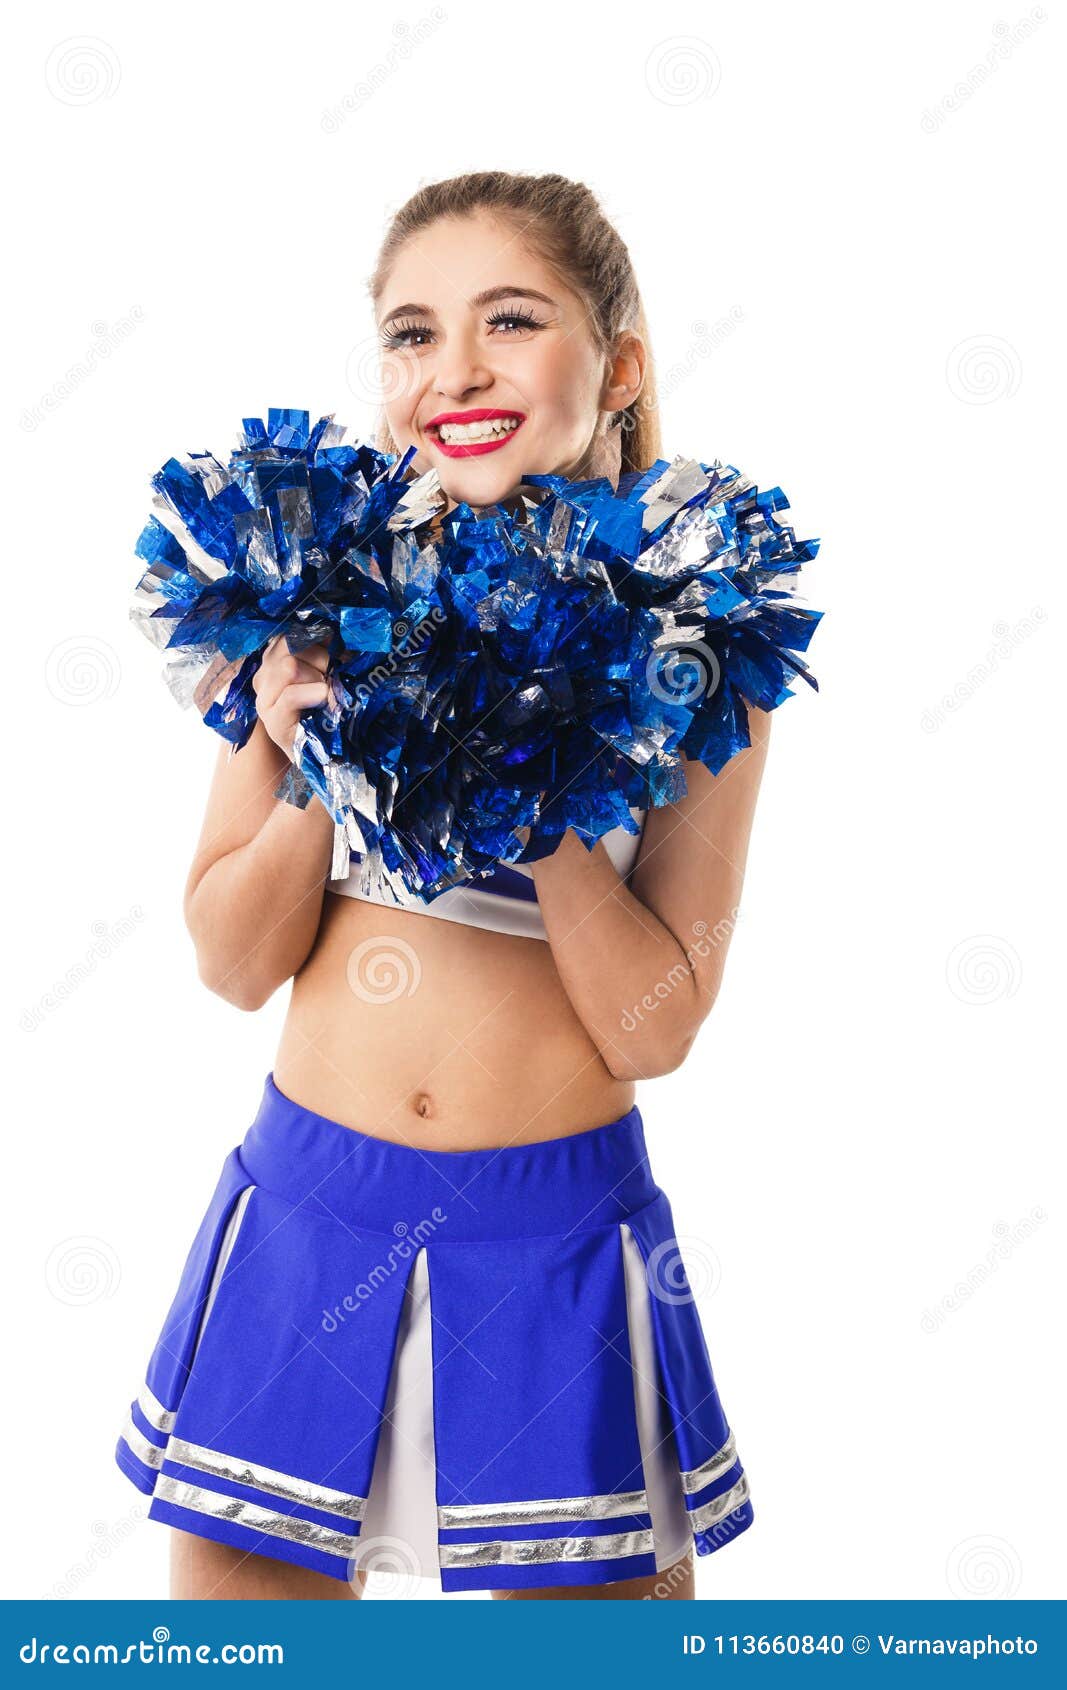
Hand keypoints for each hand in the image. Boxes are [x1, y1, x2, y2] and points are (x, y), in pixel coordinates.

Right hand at [253, 634, 330, 760]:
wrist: (324, 754)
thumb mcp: (326, 672)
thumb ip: (324, 651)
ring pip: (289, 666)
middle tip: (330, 679)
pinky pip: (290, 695)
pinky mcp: (273, 721)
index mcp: (273, 660)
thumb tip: (333, 630)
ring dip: (317, 677)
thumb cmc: (326, 710)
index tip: (331, 651)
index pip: (289, 632)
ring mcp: (265, 699)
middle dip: (319, 658)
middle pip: (289, 645)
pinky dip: (312, 694)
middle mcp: (263, 676)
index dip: (314, 638)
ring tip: (326, 693)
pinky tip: (323, 699)